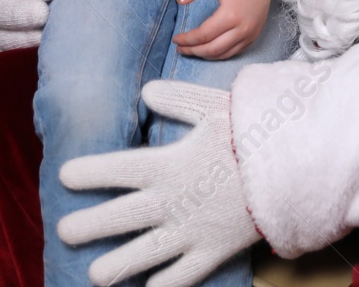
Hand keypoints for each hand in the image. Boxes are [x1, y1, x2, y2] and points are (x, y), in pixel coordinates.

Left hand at [58, 80, 259, 286]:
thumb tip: (146, 92)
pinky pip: (185, 274)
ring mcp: (192, 230)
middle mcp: (172, 200)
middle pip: (120, 217)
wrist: (295, 165)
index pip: (117, 169)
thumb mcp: (213, 105)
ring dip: (117, 265)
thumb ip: (177, 99)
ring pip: (145, 253)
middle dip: (88, 225)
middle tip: (63, 231)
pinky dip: (166, 284)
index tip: (64, 176)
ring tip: (94, 276)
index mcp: (168, 164)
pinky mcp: (215, 249)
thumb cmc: (254, 131)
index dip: (88, 173)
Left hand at [171, 0, 276, 59]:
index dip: (187, 40)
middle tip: (180, 48)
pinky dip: (220, 54)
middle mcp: (242, 28)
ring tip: (192, 50)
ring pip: (224, 54)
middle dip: (193, 51)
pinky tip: (209, 49)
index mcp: (230, 14)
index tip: (176, 39)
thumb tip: (179, 1)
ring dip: (205, 55)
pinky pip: (235, 51)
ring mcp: (250, 34)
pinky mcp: (255, 35)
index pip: (203, 35)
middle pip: (212, 49)